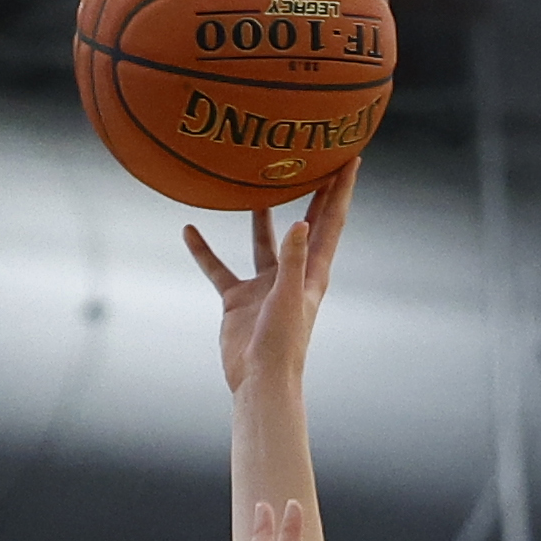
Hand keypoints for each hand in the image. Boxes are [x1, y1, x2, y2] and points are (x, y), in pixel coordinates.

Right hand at [183, 162, 357, 394]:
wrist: (259, 382)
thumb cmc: (282, 347)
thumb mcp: (288, 299)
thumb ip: (294, 261)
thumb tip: (300, 223)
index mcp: (313, 273)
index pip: (330, 222)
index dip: (341, 190)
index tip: (350, 158)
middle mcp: (292, 274)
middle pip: (304, 224)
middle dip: (311, 193)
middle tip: (312, 159)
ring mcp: (265, 286)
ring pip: (262, 242)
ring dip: (259, 214)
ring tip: (252, 182)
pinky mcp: (239, 299)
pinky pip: (219, 268)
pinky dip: (204, 251)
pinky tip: (189, 229)